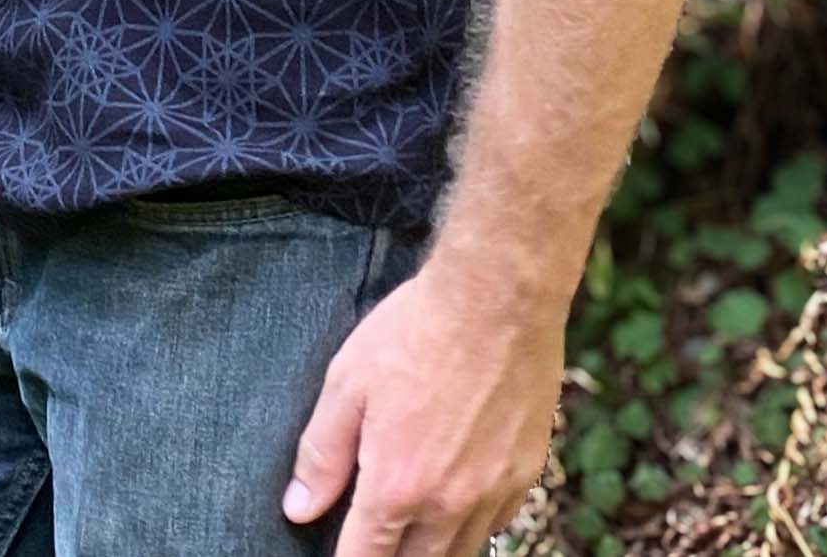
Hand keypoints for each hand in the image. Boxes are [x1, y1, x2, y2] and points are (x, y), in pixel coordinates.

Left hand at [281, 255, 564, 556]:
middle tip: (377, 534)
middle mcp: (448, 504)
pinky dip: (473, 524)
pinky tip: (457, 499)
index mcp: (396, 486)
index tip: (343, 552)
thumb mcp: (348, 381)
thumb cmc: (418, 329)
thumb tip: (299, 508)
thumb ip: (322, 453)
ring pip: (461, 554)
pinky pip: (497, 524)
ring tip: (413, 529)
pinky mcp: (527, 472)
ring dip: (432, 549)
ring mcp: (493, 492)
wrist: (497, 295)